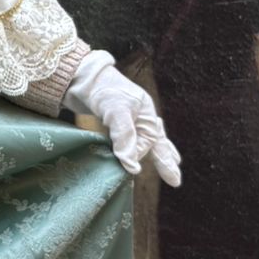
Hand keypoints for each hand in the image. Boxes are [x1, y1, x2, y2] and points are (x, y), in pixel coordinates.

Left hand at [64, 54, 181, 186]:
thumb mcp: (117, 111)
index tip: (128, 165)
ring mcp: (131, 120)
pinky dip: (138, 149)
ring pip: (148, 142)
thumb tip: (132, 166)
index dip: (137, 153)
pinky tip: (139, 154)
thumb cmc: (104, 90)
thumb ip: (125, 137)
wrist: (82, 77)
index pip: (147, 143)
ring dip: (158, 155)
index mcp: (147, 114)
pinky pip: (131, 140)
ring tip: (171, 167)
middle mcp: (142, 118)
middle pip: (158, 143)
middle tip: (175, 182)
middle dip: (166, 161)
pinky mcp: (116, 122)